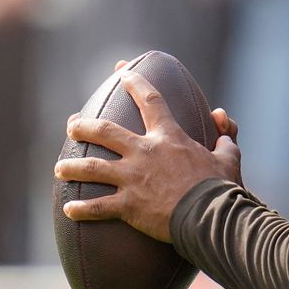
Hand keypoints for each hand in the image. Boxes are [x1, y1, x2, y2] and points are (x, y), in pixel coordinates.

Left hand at [54, 67, 241, 241]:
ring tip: (60, 168)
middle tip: (72, 126)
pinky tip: (68, 209)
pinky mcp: (128, 205)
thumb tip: (222, 119)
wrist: (210, 216)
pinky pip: (98, 206)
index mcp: (169, 137)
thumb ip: (224, 136)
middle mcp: (144, 152)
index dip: (135, 83)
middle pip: (105, 131)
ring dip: (72, 167)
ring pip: (92, 168)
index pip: (150, 101)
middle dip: (84, 127)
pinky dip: (81, 209)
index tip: (122, 72)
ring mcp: (132, 178)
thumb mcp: (228, 157)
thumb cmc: (220, 187)